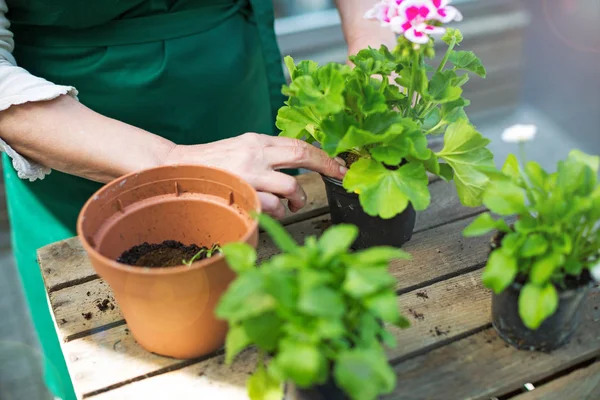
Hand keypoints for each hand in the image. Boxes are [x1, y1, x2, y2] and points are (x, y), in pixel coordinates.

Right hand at [164, 133, 347, 218]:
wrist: (176, 171)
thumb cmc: (212, 165)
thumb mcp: (242, 149)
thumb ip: (268, 154)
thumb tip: (301, 164)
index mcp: (256, 141)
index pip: (299, 144)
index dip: (324, 155)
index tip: (340, 165)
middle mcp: (255, 154)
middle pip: (302, 157)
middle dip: (326, 167)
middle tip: (338, 177)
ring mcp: (248, 175)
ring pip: (290, 188)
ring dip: (296, 201)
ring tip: (290, 206)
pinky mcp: (242, 195)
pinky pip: (272, 208)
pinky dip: (276, 213)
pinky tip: (269, 212)